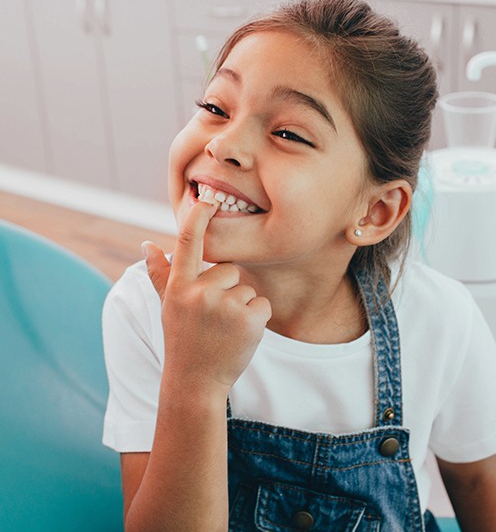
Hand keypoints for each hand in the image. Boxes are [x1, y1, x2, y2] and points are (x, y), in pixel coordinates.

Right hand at [142, 201, 270, 392]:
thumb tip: (147, 244)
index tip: (207, 198)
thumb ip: (160, 274)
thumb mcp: (167, 306)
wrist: (196, 382)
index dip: (198, 217)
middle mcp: (200, 293)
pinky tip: (239, 336)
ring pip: (247, 288)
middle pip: (230, 269)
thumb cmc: (182, 340)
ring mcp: (225, 306)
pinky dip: (256, 319)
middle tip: (214, 318)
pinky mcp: (249, 320)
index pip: (187, 242)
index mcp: (179, 286)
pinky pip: (262, 304)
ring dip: (241, 307)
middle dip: (227, 289)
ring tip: (224, 330)